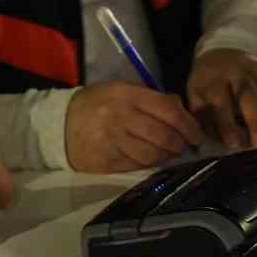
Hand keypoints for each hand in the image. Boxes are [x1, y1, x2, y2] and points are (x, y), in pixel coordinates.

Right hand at [65, 81, 204, 172]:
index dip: (188, 125)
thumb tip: (182, 109)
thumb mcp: (121, 90)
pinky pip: (135, 166)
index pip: (167, 110)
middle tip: (185, 147)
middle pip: (163, 135)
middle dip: (180, 144)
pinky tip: (147, 159)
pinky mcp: (105, 160)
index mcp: (126, 94)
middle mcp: (120, 116)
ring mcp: (112, 140)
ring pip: (152, 155)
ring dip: (165, 157)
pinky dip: (146, 164)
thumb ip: (152, 98)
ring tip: (167, 154)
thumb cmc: (96, 104)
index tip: (197, 135)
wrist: (59, 124)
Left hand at [185, 49, 256, 149]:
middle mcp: (238, 72)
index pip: (221, 103)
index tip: (234, 144)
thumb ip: (204, 119)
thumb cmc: (208, 81)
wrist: (224, 52)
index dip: (227, 125)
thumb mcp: (196, 97)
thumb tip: (219, 143)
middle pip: (253, 101)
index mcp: (213, 79)